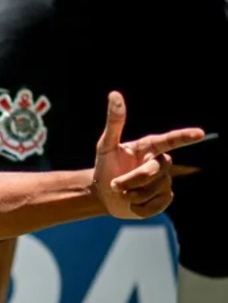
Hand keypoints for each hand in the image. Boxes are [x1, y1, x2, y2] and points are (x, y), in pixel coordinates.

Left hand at [93, 91, 203, 219]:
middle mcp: (161, 162)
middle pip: (155, 170)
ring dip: (132, 194)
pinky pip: (155, 205)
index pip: (170, 140)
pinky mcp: (163, 200)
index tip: (199, 133)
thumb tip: (114, 95)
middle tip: (114, 184)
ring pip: (155, 189)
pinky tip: (131, 203)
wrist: (103, 194)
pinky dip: (138, 207)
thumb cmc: (105, 166)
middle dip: (132, 179)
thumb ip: (114, 122)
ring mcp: (164, 181)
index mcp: (150, 146)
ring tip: (122, 193)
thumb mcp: (106, 145)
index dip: (184, 136)